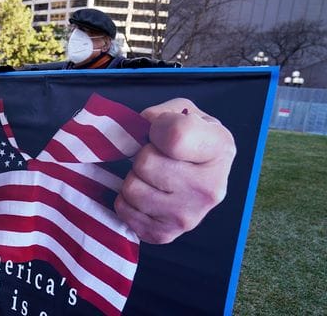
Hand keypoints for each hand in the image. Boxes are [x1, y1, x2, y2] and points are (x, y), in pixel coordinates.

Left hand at [114, 98, 236, 243]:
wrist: (195, 173)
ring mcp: (189, 217)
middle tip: (156, 157)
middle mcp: (211, 188)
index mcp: (220, 148)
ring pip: (132, 189)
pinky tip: (145, 193)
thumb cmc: (187, 136)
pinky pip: (124, 211)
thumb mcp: (182, 112)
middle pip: (145, 164)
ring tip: (150, 175)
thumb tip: (142, 132)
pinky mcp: (166, 234)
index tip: (161, 132)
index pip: (175, 137)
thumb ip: (162, 114)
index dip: (157, 128)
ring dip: (133, 177)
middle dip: (142, 155)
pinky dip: (127, 200)